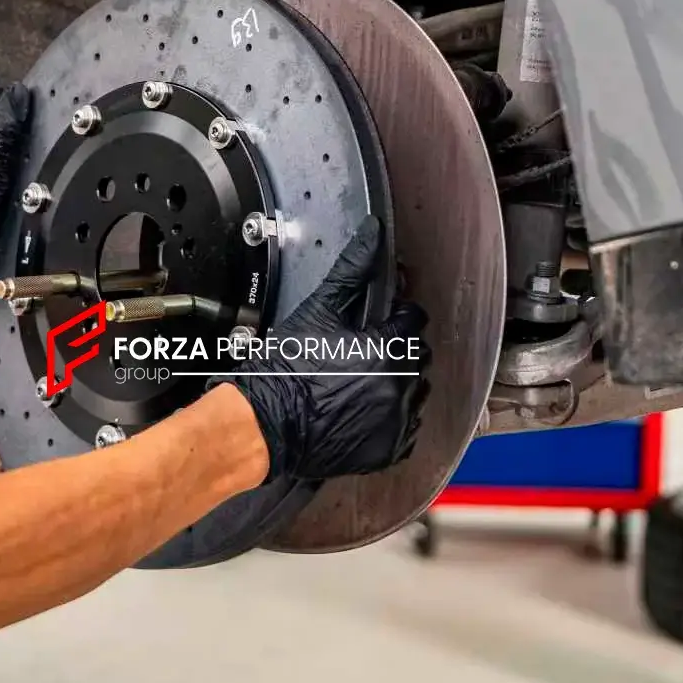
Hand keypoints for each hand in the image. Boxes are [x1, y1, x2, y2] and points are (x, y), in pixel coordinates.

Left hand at [0, 83, 31, 298]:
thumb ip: (3, 133)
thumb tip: (17, 94)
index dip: (15, 96)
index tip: (41, 103)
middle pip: (1, 120)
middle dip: (23, 117)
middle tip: (51, 127)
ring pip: (6, 144)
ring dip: (25, 142)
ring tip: (50, 149)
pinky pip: (8, 166)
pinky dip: (23, 164)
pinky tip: (38, 174)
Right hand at [212, 216, 428, 481]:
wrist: (264, 424)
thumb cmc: (285, 370)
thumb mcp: (318, 310)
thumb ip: (352, 270)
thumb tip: (373, 233)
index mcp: (388, 350)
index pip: (414, 320)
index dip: (396, 316)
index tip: (380, 322)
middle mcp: (399, 388)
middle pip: (418, 356)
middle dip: (398, 349)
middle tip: (365, 351)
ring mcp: (395, 422)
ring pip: (416, 391)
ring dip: (398, 383)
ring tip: (361, 381)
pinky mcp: (388, 449)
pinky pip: (407, 428)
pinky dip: (392, 418)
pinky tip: (363, 409)